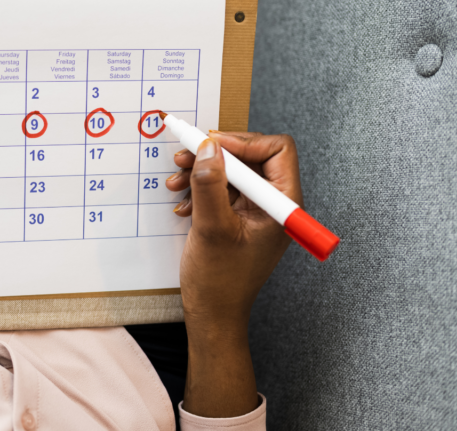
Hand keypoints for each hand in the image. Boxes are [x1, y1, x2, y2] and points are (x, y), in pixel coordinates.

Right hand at [165, 131, 301, 416]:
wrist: (212, 313)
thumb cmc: (221, 280)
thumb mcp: (212, 228)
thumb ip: (210, 185)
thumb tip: (208, 148)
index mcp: (282, 204)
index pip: (276, 151)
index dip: (243, 142)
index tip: (211, 145)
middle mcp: (272, 203)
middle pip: (250, 157)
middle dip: (215, 155)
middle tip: (185, 156)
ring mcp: (253, 210)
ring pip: (230, 172)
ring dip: (201, 172)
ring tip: (175, 181)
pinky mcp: (235, 217)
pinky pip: (219, 189)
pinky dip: (198, 190)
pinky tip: (180, 203)